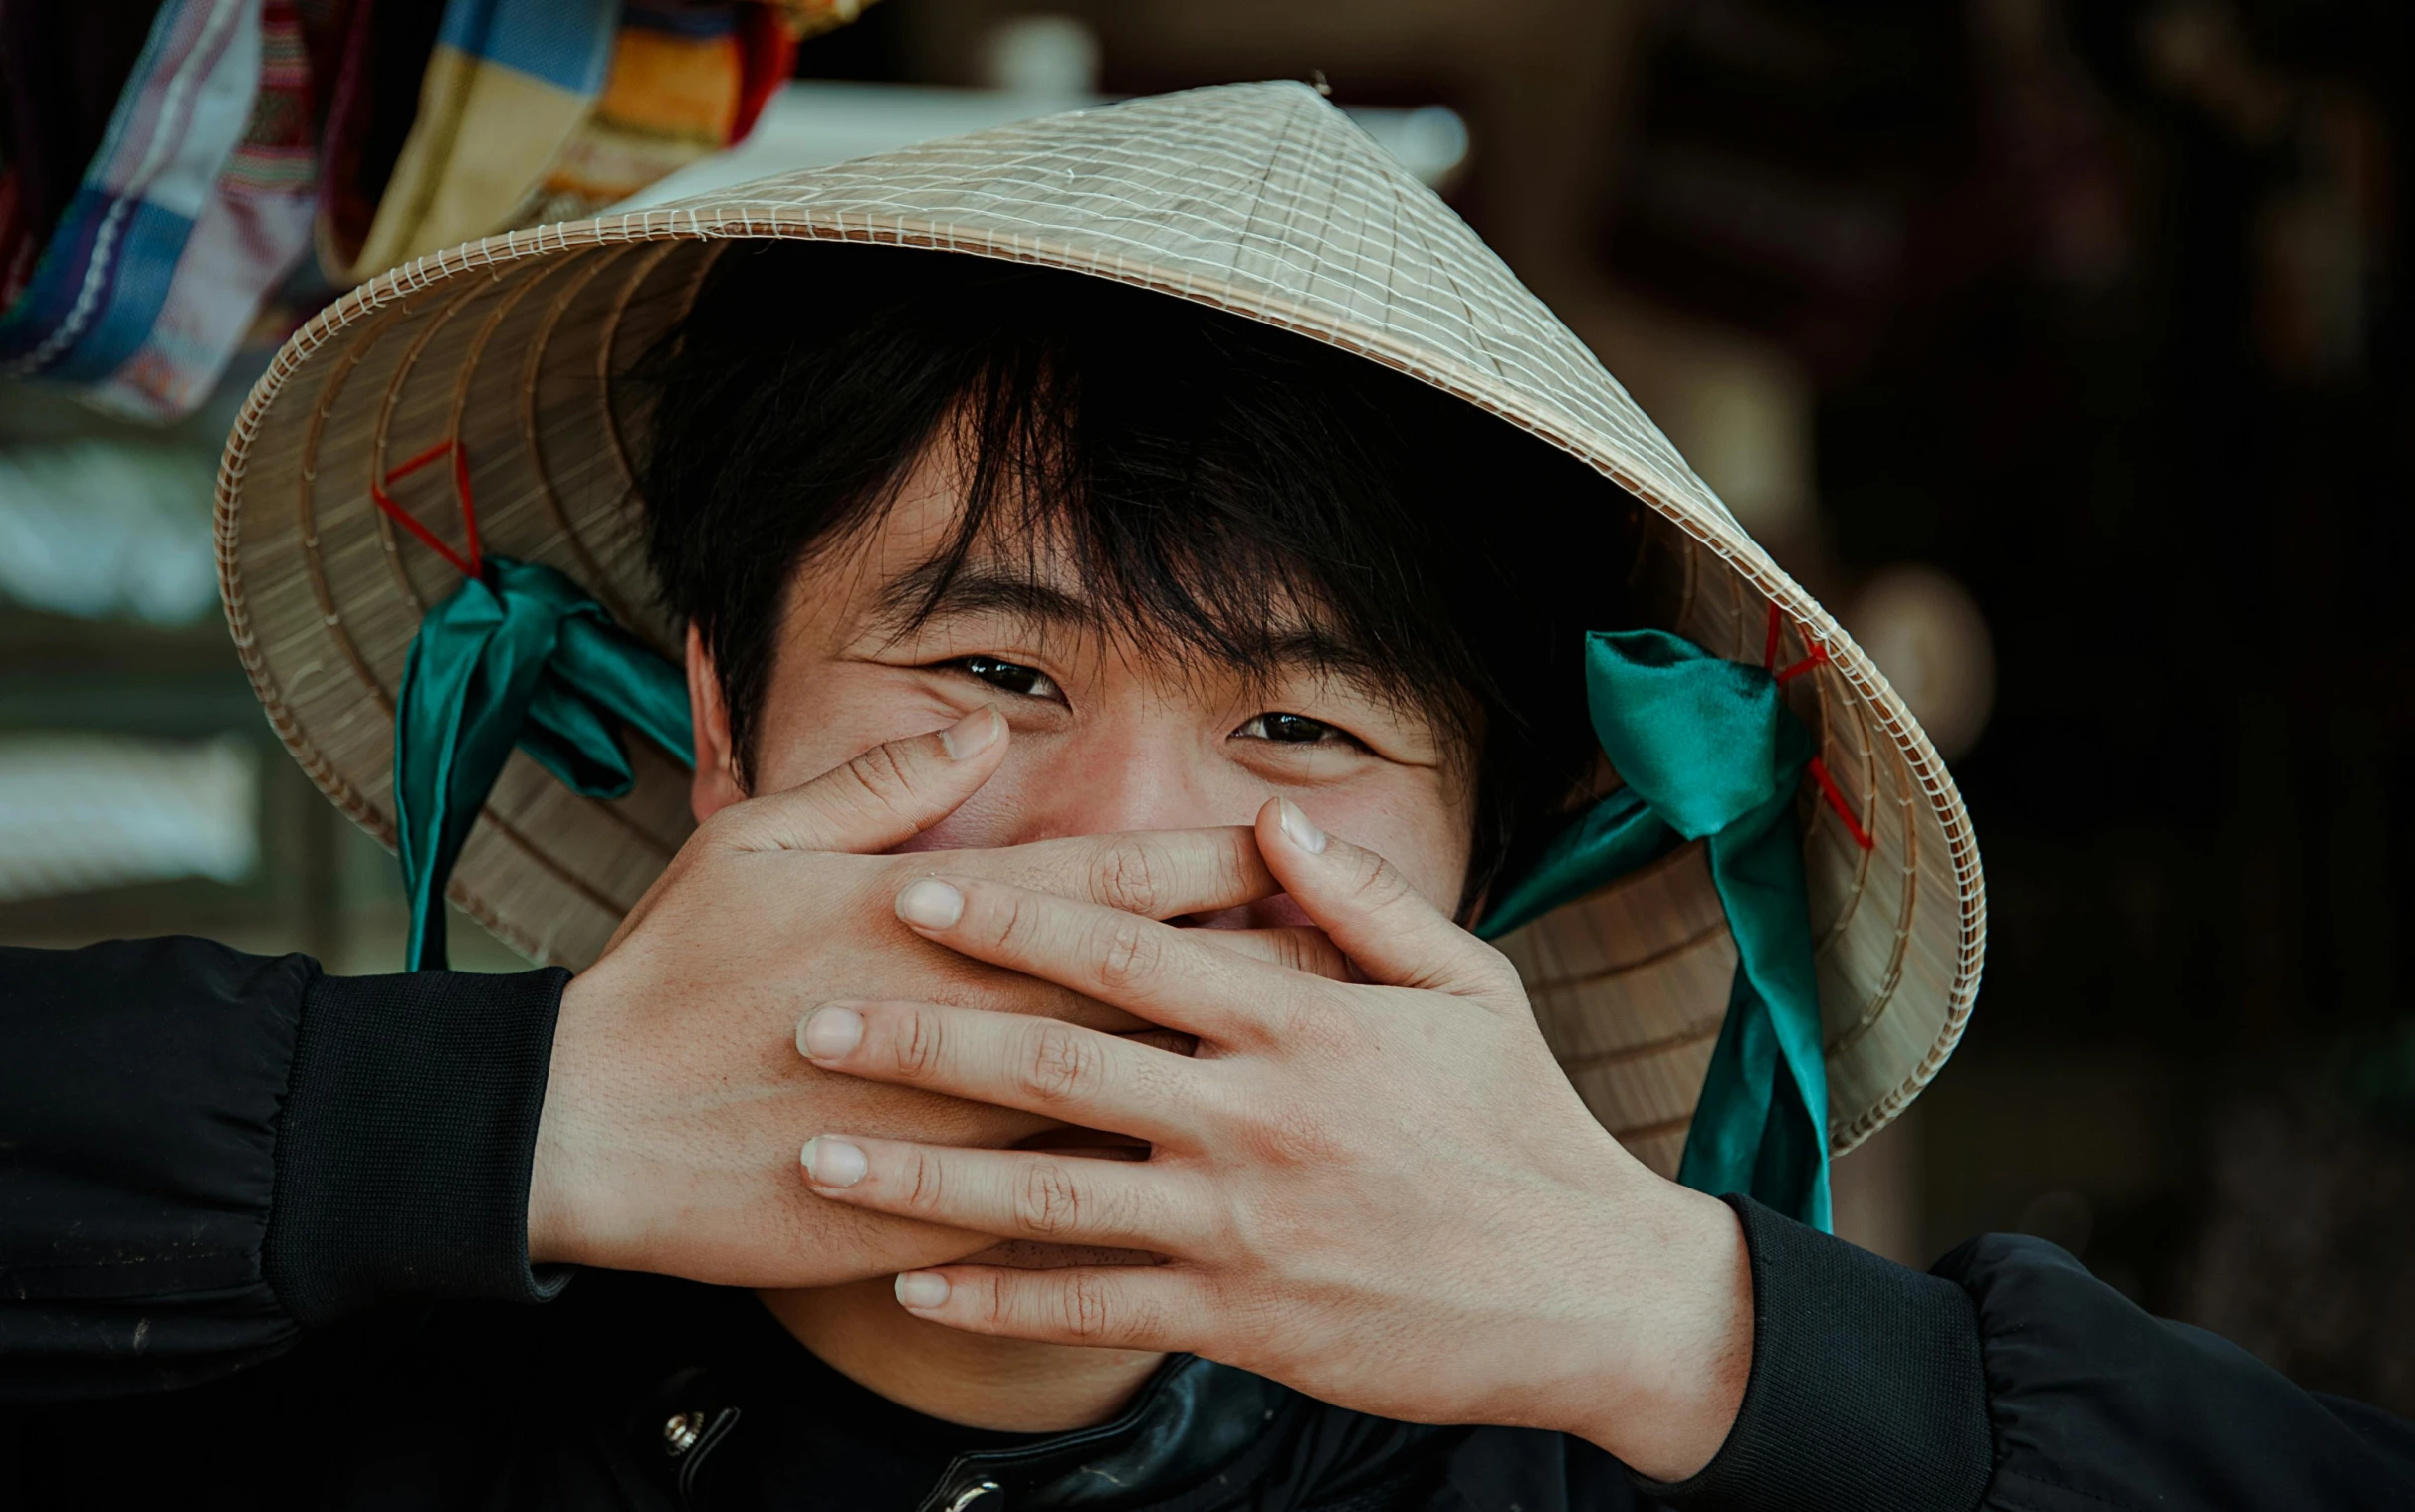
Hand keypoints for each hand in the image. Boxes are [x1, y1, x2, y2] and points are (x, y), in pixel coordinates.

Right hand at [529, 707, 1312, 1287]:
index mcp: (938, 917)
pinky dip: (1145, 1202)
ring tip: (1330, 1081)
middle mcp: (974, 1018)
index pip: (1114, 881)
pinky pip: (1063, 1215)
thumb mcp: (756, 841)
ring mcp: (961, 1127)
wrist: (582, 1133)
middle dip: (1265, 970)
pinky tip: (1221, 1202)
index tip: (1304, 848)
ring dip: (1229, 1086)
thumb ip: (879, 784)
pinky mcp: (936, 1217)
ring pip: (1130, 1106)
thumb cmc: (670, 973)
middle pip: (1152, 990)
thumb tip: (977, 723)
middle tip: (1368, 959)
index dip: (1217, 865)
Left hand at [787, 797, 1754, 1480]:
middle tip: (814, 1017)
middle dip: (923, 1037)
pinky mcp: (1238, 1320)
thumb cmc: (1523, 1126)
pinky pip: (1090, 1308)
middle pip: (1054, 1063)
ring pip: (1045, 1196)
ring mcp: (1237, 1226)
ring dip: (921, 1174)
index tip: (915, 892)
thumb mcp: (1471, 987)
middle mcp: (1251, 1118)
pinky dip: (995, 1300)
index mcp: (1300, 1021)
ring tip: (819, 1154)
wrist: (1587, 1294)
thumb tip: (1268, 822)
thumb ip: (1362, 901)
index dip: (1010, 920)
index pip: (1125, 953)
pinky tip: (915, 1283)